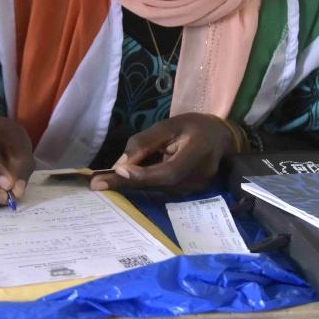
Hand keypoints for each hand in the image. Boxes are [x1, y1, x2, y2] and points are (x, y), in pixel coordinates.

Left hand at [89, 113, 241, 193]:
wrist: (221, 139)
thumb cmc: (193, 127)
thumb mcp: (170, 124)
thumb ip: (145, 143)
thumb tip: (120, 164)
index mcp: (198, 152)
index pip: (170, 171)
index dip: (144, 174)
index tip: (118, 171)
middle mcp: (199, 176)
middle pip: (158, 185)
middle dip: (127, 184)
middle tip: (97, 183)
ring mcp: (196, 189)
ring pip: (158, 190)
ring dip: (132, 185)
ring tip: (105, 180)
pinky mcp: (190, 194)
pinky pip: (162, 190)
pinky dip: (143, 185)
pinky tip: (126, 180)